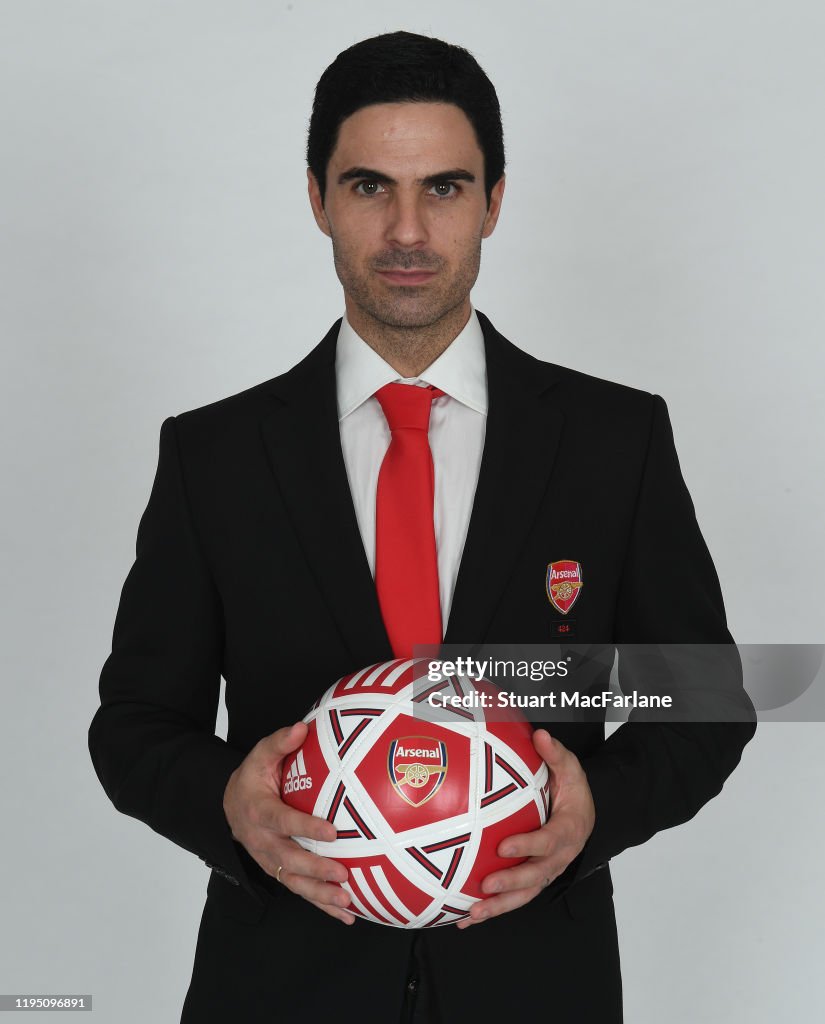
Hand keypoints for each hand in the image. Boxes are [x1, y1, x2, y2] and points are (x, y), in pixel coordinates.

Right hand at [223, 722, 354, 923]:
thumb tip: (302, 728)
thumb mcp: (259, 755)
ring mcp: (270, 860)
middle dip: (317, 869)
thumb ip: (279, 743)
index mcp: (259, 811)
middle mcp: (263, 841)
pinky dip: (322, 905)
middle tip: (343, 872)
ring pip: (295, 882)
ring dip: (320, 894)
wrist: (231, 805)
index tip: (331, 830)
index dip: (306, 828)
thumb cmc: (252, 778)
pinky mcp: (279, 870)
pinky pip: (300, 891)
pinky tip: (346, 914)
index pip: (283, 822)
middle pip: (290, 859)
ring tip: (346, 901)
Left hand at [457, 729, 594, 928]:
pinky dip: (491, 910)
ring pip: (524, 895)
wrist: (586, 814)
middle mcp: (558, 857)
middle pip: (535, 876)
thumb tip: (541, 735)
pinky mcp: (533, 880)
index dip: (528, 846)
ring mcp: (546, 872)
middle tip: (485, 885)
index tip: (504, 847)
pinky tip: (463, 918)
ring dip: (499, 907)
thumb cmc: (573, 790)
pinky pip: (513, 898)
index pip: (548, 841)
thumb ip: (555, 754)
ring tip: (472, 914)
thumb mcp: (571, 769)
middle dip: (510, 883)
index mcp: (568, 830)